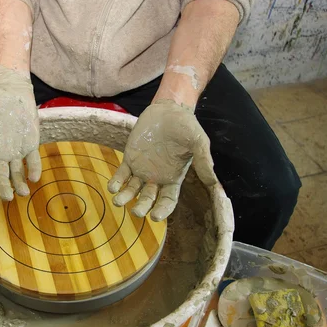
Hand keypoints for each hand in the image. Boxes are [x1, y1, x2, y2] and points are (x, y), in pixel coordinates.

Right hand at [0, 66, 40, 204]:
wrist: (11, 89)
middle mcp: (0, 153)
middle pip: (0, 178)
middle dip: (3, 189)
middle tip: (7, 198)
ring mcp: (15, 150)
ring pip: (16, 173)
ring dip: (19, 184)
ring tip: (23, 193)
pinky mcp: (30, 144)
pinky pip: (32, 160)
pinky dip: (33, 169)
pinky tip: (34, 177)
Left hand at [108, 99, 217, 220]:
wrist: (168, 109)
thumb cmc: (186, 126)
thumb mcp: (198, 141)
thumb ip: (203, 160)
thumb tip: (214, 182)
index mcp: (173, 178)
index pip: (167, 201)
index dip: (162, 210)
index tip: (155, 216)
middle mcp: (156, 178)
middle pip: (147, 199)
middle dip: (141, 207)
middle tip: (136, 212)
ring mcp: (141, 170)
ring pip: (131, 190)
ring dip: (124, 198)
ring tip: (118, 201)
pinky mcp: (130, 159)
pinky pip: (121, 175)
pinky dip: (116, 182)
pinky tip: (113, 187)